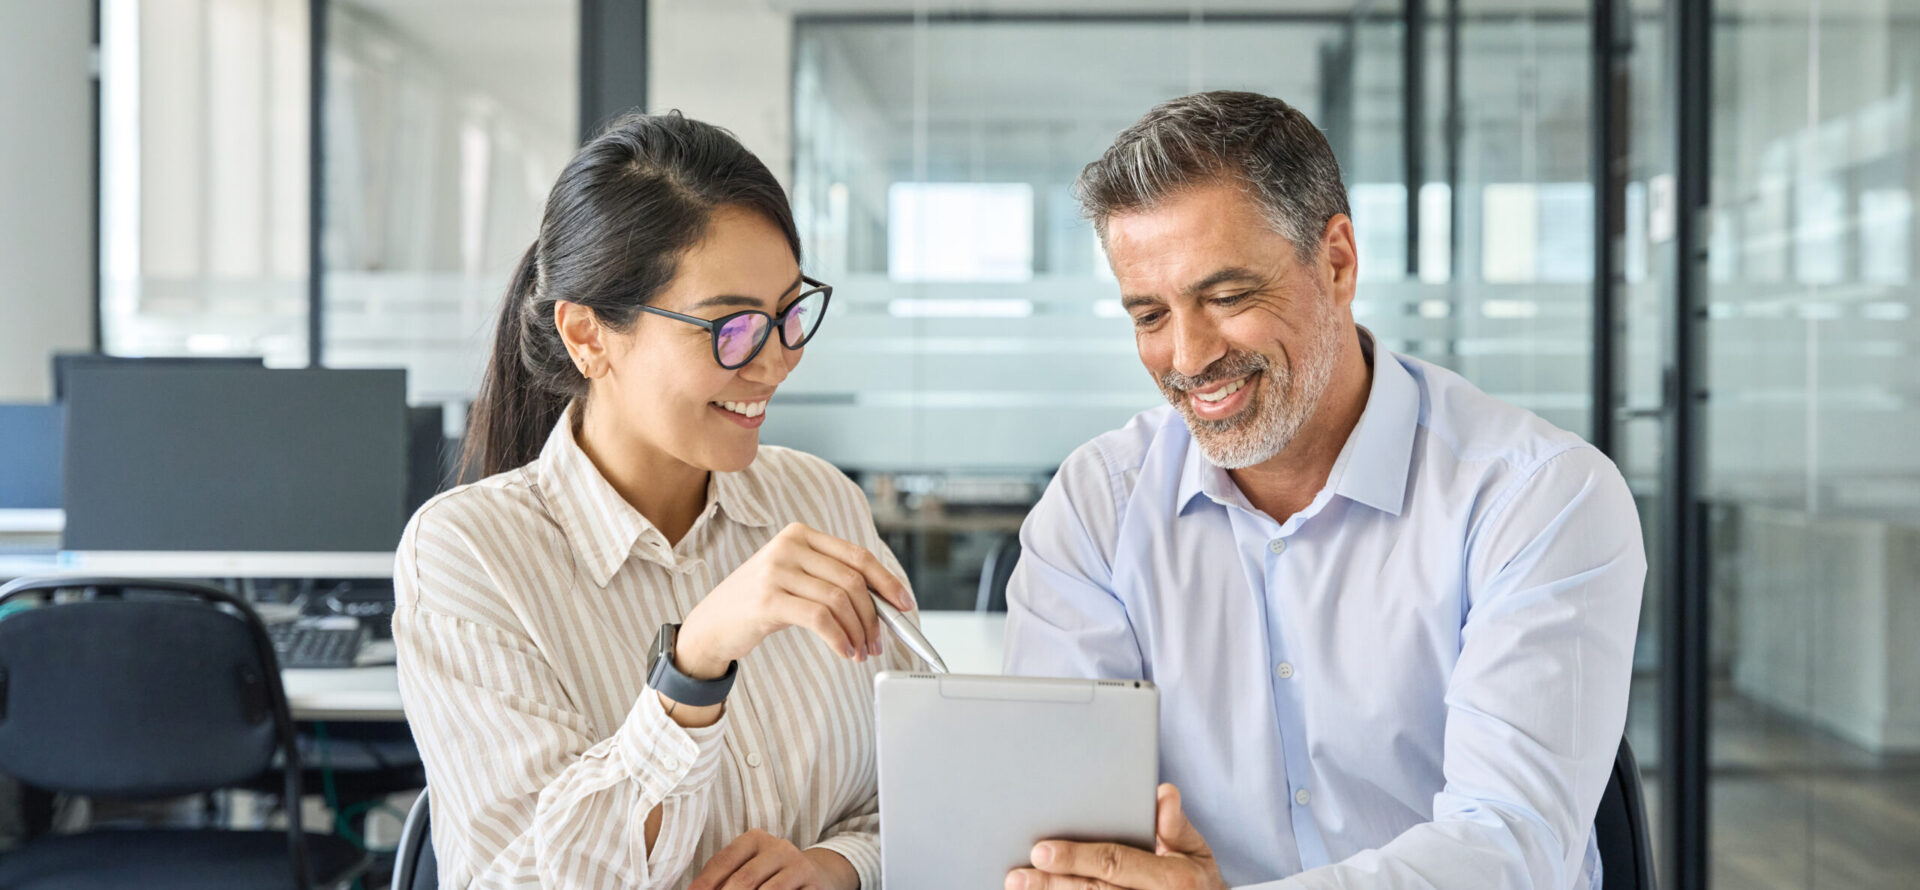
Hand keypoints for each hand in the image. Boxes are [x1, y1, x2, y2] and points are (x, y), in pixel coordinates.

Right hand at [675, 523, 913, 678]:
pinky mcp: (767, 600)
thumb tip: (883, 601)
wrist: (710, 625)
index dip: (886, 581)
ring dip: (858, 632)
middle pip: (852, 580)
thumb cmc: (757, 604)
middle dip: (874, 616)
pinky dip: (840, 639)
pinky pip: (820, 619)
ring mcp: (776, 571)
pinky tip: (845, 652)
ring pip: (840, 601)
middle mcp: (788, 546)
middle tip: (878, 642)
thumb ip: (830, 580)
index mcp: (800, 535)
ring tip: (860, 651)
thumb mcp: (794, 580)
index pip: (857, 555)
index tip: (904, 604)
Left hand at [687, 829, 856, 889]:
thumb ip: (721, 877)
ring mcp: (798, 866)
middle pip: (745, 878)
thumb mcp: (746, 867)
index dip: (705, 882)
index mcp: (755, 839)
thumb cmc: (768, 875)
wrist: (813, 877)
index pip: (724, 860)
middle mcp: (779, 848)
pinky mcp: (813, 885)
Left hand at [1007, 784, 1227, 889]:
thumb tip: (1163, 794)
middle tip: (1017, 875)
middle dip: (1053, 883)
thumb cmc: (1194, 880)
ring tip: (1020, 887)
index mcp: (1172, 878)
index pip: (1115, 863)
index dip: (1076, 857)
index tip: (1041, 851)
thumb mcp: (1195, 851)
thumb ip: (1175, 826)